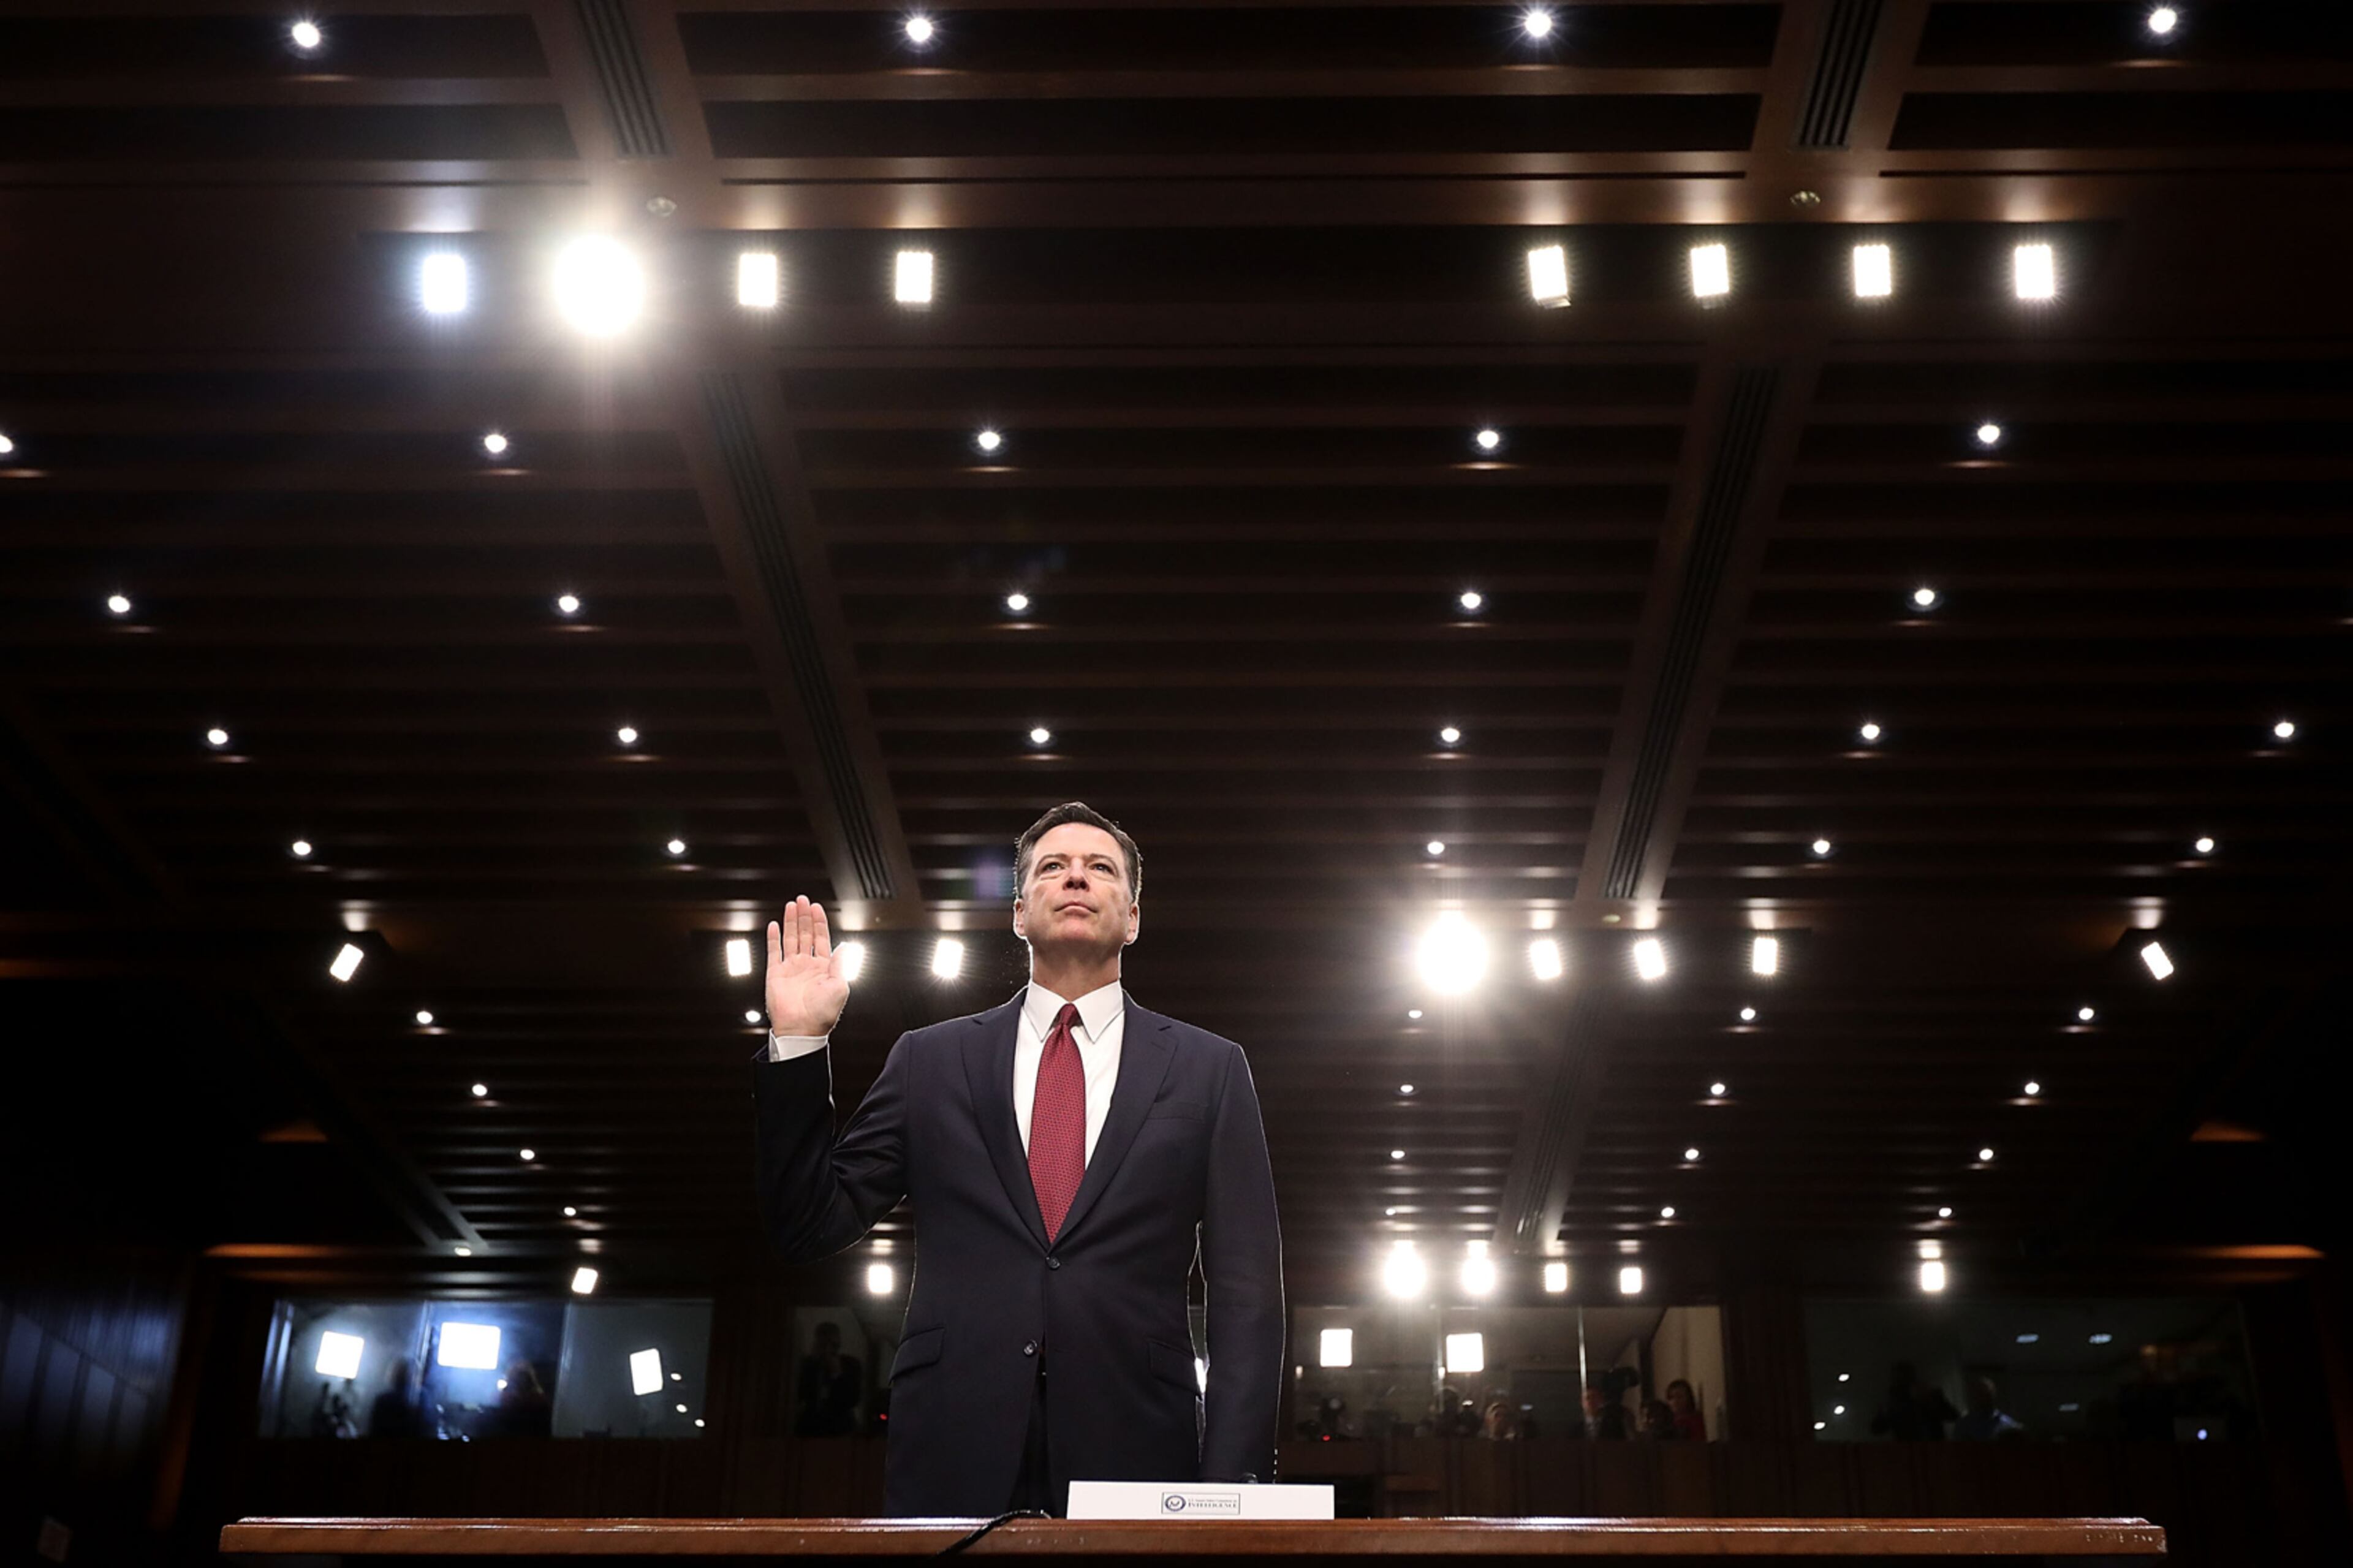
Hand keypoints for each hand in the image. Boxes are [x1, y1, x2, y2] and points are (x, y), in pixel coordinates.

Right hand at [765, 895, 850, 1037]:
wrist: (802, 1029)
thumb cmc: (822, 1013)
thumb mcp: (840, 986)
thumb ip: (841, 963)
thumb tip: (845, 946)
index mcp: (823, 968)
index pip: (821, 938)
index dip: (819, 922)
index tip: (817, 907)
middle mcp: (806, 965)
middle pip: (805, 934)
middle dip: (804, 916)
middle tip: (802, 900)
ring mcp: (790, 968)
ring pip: (790, 938)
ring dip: (791, 921)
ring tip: (791, 905)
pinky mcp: (775, 974)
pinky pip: (773, 952)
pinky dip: (773, 938)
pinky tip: (774, 925)